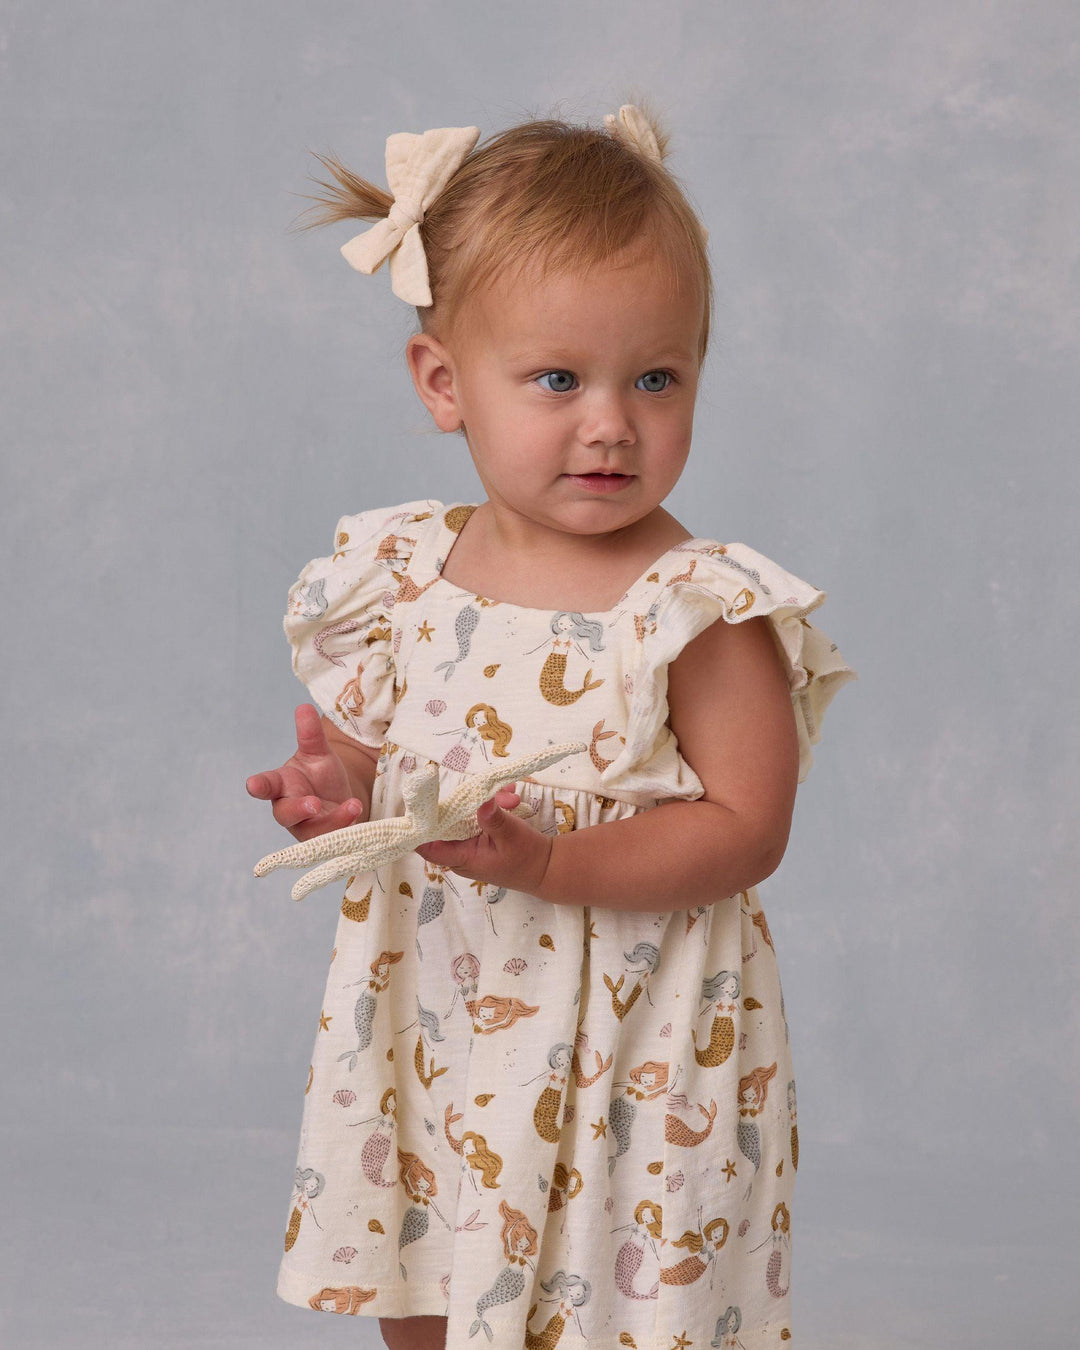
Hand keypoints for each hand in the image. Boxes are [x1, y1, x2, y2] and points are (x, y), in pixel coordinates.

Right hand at [246, 703, 365, 841]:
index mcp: (281, 785)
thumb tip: (304, 707)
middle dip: (298, 809)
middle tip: (313, 803)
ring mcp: (306, 827)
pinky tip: (356, 810)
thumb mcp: (318, 752)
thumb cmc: (320, 775)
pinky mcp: (323, 840)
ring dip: (331, 820)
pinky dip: (345, 825)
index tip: (252, 783)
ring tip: (352, 807)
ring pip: (312, 830)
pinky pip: (331, 837)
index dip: (259, 785)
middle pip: (286, 813)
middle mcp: (289, 808)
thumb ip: (310, 734)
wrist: (339, 797)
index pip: (266, 785)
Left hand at [415, 787, 552, 893]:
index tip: (421, 803)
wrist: (546, 868)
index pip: (427, 846)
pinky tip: (510, 798)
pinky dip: (491, 806)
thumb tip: (480, 801)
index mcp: (462, 857)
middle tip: (495, 794)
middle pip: (448, 822)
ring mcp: (470, 844)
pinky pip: (478, 817)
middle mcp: (461, 852)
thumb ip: (493, 819)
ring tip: (511, 798)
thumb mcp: (511, 836)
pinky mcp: (480, 836)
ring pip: (465, 816)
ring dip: (485, 803)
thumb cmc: (527, 858)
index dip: (418, 827)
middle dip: (466, 803)